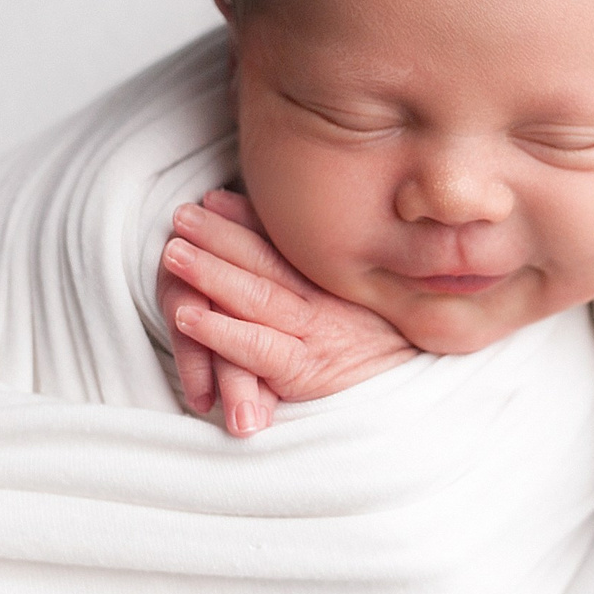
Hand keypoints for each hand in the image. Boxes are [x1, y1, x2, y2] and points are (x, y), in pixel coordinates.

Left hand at [162, 189, 417, 435]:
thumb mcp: (359, 302)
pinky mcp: (303, 369)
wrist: (420, 395)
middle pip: (264, 258)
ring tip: (173, 255)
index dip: (245, 217)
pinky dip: (220, 332)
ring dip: (211, 273)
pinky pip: (256, 348)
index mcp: (333, 279)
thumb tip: (280, 240)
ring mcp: (312, 331)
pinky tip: (188, 317)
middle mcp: (322, 297)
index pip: (283, 241)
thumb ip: (321, 276)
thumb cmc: (382, 347)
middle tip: (182, 215)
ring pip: (255, 294)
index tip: (213, 198)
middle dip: (219, 234)